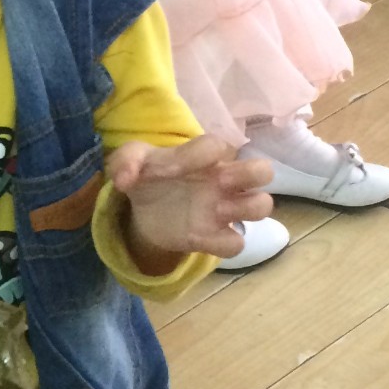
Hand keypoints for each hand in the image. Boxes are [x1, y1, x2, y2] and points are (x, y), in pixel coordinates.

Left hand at [106, 138, 274, 266]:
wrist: (144, 211)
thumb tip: (125, 178)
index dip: (200, 154)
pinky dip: (222, 242)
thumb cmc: (148, 177)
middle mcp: (223, 179)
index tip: (168, 168)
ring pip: (262, 206)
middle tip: (220, 182)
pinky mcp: (216, 237)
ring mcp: (224, 209)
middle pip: (263, 170)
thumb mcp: (130, 161)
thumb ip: (126, 160)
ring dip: (246, 208)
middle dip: (249, 174)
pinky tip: (196, 239)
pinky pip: (236, 243)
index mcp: (204, 156)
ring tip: (217, 210)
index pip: (218, 145)